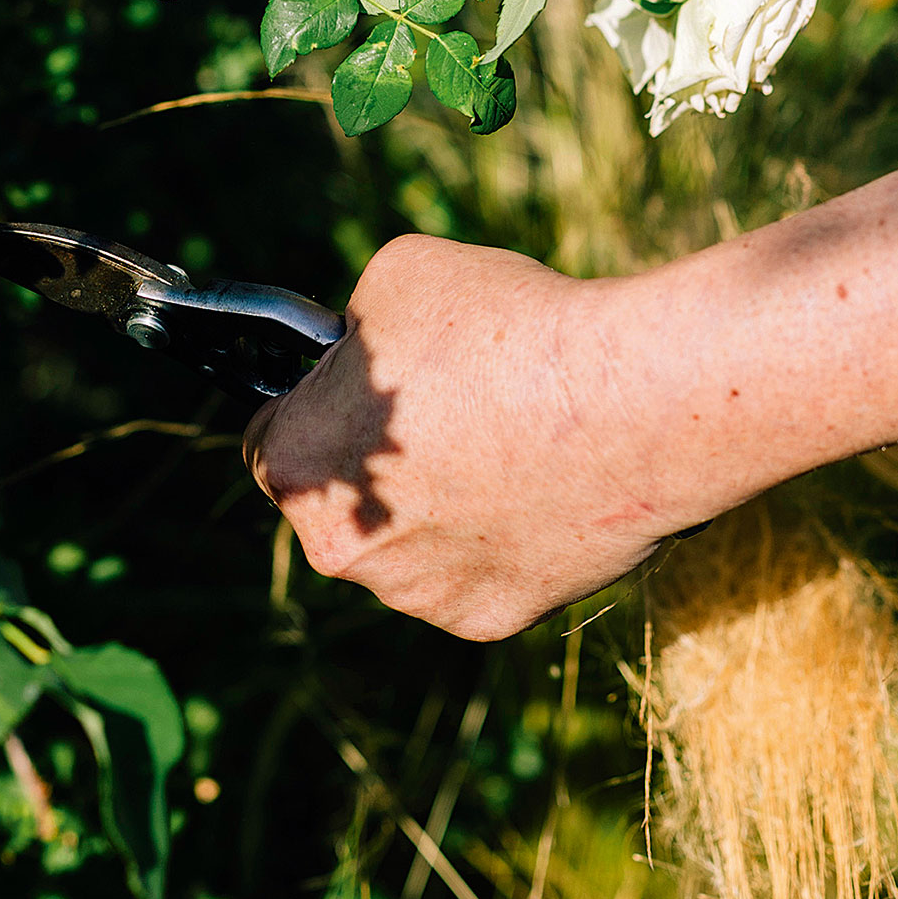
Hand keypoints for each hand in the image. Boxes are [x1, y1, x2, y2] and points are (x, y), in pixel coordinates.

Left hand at [244, 233, 665, 638]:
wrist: (625, 402)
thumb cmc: (501, 329)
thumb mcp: (397, 280)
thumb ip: (358, 332)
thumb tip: (363, 349)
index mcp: (298, 465)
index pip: (272, 441)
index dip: (312, 405)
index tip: (353, 388)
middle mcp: (345, 550)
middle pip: (340, 503)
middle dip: (374, 461)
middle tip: (441, 408)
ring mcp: (420, 594)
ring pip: (409, 545)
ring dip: (437, 504)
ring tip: (504, 438)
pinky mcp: (492, 618)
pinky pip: (477, 571)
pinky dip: (500, 537)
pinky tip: (541, 483)